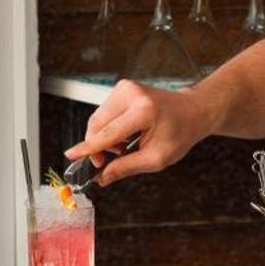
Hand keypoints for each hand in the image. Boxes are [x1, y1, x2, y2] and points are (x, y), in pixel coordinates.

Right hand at [64, 79, 206, 186]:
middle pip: (97, 124)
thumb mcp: (157, 158)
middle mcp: (132, 94)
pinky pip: (104, 112)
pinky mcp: (122, 87)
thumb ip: (127, 167)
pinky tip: (125, 133)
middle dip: (97, 146)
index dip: (88, 147)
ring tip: (125, 145)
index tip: (71, 155)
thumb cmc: (180, 133)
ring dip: (104, 136)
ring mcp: (126, 87)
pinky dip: (109, 127)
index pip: (107, 133)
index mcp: (143, 112)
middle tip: (107, 161)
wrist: (193, 110)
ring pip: (97, 118)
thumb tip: (103, 178)